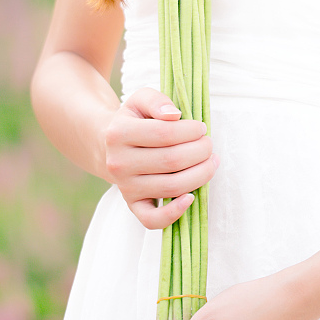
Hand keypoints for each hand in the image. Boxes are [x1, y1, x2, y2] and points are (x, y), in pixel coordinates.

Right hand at [102, 87, 218, 228]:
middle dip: (200, 151)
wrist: (109, 146)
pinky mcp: (133, 205)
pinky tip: (192, 197)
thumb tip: (175, 115)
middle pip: (171, 161)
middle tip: (209, 144)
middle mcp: (118, 163)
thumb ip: (157, 101)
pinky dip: (174, 213)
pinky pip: (152, 220)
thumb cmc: (134, 120)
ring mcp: (125, 187)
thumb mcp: (141, 100)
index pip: (164, 133)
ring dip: (200, 175)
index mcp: (118, 133)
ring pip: (171, 187)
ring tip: (210, 162)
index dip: (190, 131)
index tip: (201, 128)